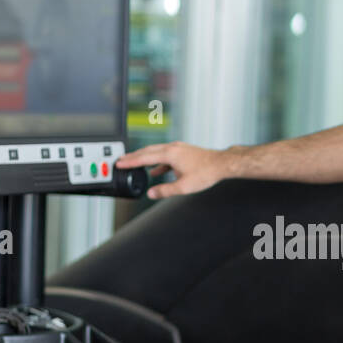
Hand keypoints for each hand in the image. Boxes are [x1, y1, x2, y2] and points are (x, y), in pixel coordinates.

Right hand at [114, 141, 228, 198]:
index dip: (130, 161)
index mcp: (170, 154)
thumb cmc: (207, 172)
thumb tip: (151, 193)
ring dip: (144, 158)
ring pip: (156, 152)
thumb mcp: (184, 187)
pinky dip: (157, 162)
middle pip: (147, 151)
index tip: (119, 163)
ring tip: (134, 164)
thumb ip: (165, 191)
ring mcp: (178, 148)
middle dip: (133, 156)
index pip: (144, 157)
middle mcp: (173, 148)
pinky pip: (165, 156)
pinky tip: (155, 171)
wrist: (222, 164)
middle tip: (121, 160)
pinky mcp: (183, 152)